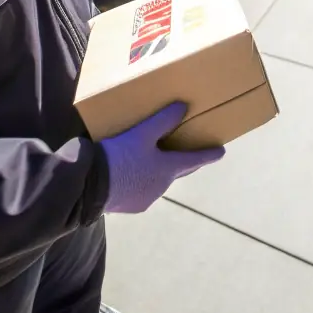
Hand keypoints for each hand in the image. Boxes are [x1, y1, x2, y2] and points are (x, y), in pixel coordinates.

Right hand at [100, 103, 224, 213]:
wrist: (90, 188)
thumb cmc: (119, 157)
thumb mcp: (141, 134)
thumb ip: (163, 121)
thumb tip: (183, 106)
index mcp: (168, 169)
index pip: (195, 160)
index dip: (209, 154)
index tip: (221, 152)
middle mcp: (162, 186)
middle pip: (179, 172)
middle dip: (187, 163)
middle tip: (193, 155)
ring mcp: (146, 198)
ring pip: (160, 182)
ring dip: (161, 172)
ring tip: (155, 161)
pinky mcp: (131, 206)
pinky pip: (143, 190)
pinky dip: (143, 181)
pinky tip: (132, 174)